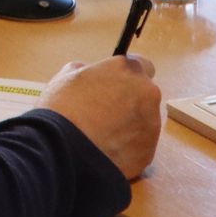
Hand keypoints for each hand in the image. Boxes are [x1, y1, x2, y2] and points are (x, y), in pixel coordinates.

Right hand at [38, 54, 162, 179]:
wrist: (65, 150)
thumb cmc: (63, 107)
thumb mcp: (67, 76)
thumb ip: (88, 70)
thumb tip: (92, 75)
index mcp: (128, 70)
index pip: (143, 65)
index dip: (127, 76)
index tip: (115, 84)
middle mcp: (147, 94)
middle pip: (145, 95)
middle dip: (130, 100)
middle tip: (104, 111)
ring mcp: (151, 124)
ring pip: (144, 121)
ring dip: (129, 124)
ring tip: (102, 133)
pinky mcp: (149, 151)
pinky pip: (140, 144)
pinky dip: (128, 146)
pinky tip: (106, 148)